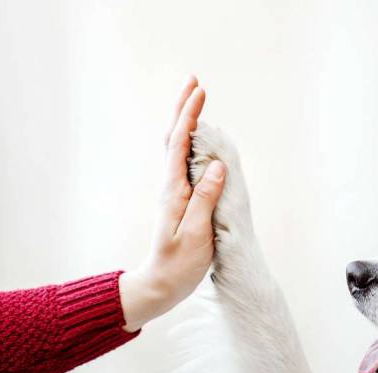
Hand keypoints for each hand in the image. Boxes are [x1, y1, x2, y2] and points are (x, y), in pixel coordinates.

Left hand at [120, 76, 225, 331]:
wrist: (161, 284)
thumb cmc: (179, 264)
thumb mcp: (196, 234)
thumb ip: (205, 199)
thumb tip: (216, 165)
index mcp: (174, 191)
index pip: (179, 144)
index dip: (190, 116)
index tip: (200, 91)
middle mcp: (172, 186)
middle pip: (174, 138)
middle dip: (184, 109)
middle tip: (194, 81)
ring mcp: (175, 192)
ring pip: (177, 148)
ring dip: (185, 122)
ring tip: (195, 100)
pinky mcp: (181, 200)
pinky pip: (183, 163)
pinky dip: (189, 142)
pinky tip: (198, 138)